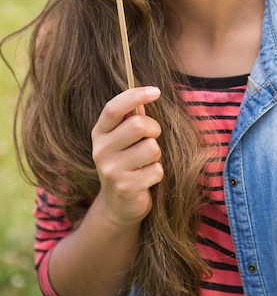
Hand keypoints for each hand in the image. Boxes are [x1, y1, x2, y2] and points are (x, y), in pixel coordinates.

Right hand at [91, 86, 162, 227]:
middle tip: (151, 138)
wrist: (119, 204)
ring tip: (146, 162)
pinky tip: (146, 179)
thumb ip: (132, 118)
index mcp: (100, 133)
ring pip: (151, 147)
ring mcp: (111, 171)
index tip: (156, 91)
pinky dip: (157, 172)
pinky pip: (156, 170)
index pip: (114, 108)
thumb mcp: (124, 139)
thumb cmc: (128, 161)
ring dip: (156, 154)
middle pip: (138, 125)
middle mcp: (101, 150)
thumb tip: (146, 97)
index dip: (135, 96)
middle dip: (153, 129)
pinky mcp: (125, 188)